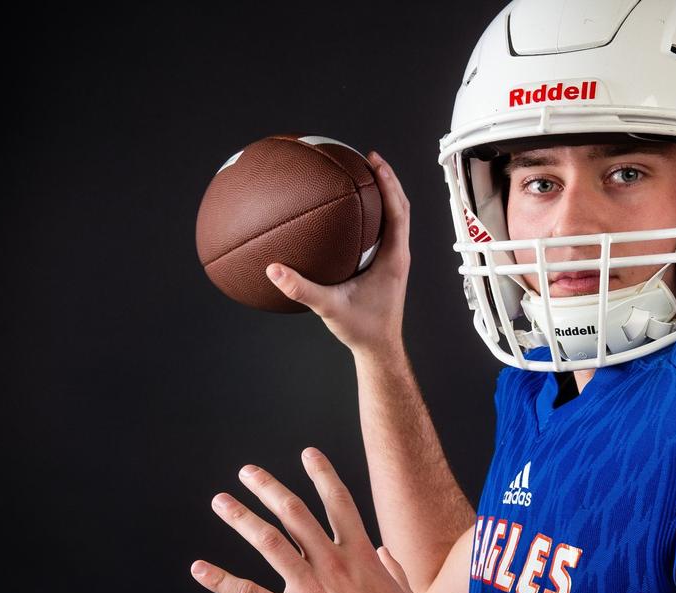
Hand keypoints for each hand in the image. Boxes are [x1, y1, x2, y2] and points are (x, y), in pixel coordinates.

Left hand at [191, 447, 421, 592]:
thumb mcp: (402, 591)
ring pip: (269, 543)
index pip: (338, 503)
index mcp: (358, 554)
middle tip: (247, 472)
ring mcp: (310, 589)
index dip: (322, 474)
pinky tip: (199, 569)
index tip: (307, 453)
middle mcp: (331, 563)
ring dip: (242, 518)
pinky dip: (222, 581)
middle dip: (268, 489)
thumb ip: (390, 567)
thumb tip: (383, 552)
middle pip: (295, 514)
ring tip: (221, 502)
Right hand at [265, 152, 410, 356]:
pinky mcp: (387, 266)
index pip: (398, 211)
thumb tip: (275, 270)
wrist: (379, 349)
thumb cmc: (363, 330)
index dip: (388, 182)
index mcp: (394, 259)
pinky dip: (374, 214)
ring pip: (396, 218)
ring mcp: (394, 260)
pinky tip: (352, 212)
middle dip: (387, 180)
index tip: (374, 160)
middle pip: (400, 206)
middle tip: (368, 158)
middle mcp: (398, 255)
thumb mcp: (330, 309)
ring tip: (363, 176)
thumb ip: (302, 289)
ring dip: (383, 195)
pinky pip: (385, 231)